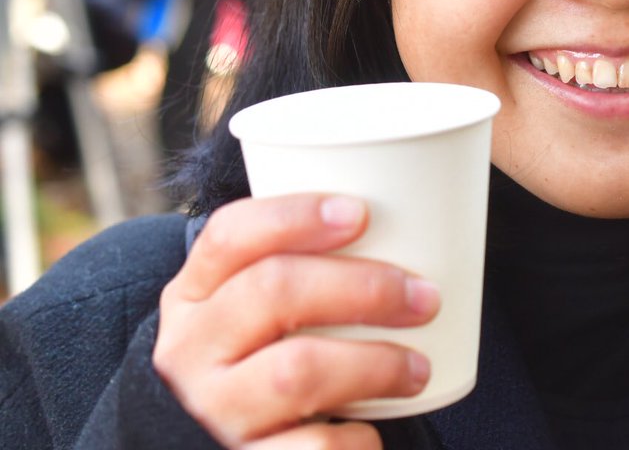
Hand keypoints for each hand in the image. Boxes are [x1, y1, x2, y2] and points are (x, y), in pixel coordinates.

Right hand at [154, 194, 440, 448]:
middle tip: (426, 297)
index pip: (231, 234)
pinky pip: (311, 448)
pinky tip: (371, 430)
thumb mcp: (256, 306)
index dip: (296, 216)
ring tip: (419, 368)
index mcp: (195, 291)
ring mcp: (214, 408)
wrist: (204, 449)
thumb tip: (422, 216)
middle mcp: (192, 347)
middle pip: (273, 292)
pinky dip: (355, 439)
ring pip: (296, 371)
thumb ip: (307, 264)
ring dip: (375, 364)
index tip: (362, 212)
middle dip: (363, 288)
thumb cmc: (264, 354)